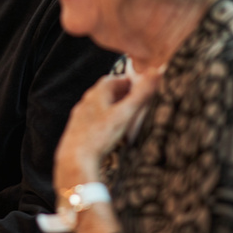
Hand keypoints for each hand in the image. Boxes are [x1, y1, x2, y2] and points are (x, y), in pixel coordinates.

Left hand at [54, 67, 160, 189]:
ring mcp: (80, 117)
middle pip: (105, 93)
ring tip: (125, 117)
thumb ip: (140, 94)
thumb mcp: (125, 114)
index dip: (128, 81)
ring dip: (112, 109)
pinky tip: (110, 133)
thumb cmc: (100, 136)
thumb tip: (156, 72)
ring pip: (98, 108)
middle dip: (121, 95)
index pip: (113, 80)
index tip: (140, 86)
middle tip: (135, 101)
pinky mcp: (78, 131)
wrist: (76, 160)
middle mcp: (86, 103)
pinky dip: (104, 122)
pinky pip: (93, 122)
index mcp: (96, 94)